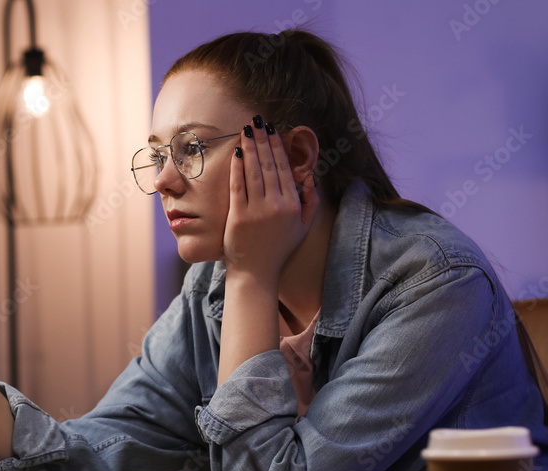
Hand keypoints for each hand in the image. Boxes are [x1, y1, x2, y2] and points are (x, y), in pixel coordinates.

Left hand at [223, 119, 319, 281]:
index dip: (278, 147)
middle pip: (269, 164)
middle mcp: (277, 205)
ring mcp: (257, 210)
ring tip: (247, 129)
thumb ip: (311, 202)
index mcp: (293, 205)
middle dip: (264, 139)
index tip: (273, 130)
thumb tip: (310, 177)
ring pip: (254, 171)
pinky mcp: (238, 216)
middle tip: (258, 121)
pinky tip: (236, 152)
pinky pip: (238, 186)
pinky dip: (237, 167)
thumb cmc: (279, 249)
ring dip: (250, 147)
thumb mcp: (303, 227)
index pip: (285, 168)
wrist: (256, 273)